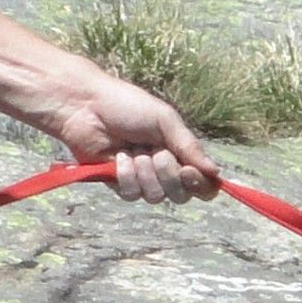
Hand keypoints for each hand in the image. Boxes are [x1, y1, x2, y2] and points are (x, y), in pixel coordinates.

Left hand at [49, 72, 213, 200]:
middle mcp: (162, 167)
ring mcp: (140, 177)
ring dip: (145, 174)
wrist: (86, 107)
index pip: (200, 180)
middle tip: (157, 154)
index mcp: (178, 150)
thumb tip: (215, 172)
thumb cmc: (127, 105)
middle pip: (180, 195)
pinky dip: (126, 176)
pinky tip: (117, 158)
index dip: (200, 184)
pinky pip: (131, 195)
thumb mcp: (165, 120)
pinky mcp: (117, 183)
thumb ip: (190, 147)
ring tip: (133, 151)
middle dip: (170, 176)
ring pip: (155, 197)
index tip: (191, 172)